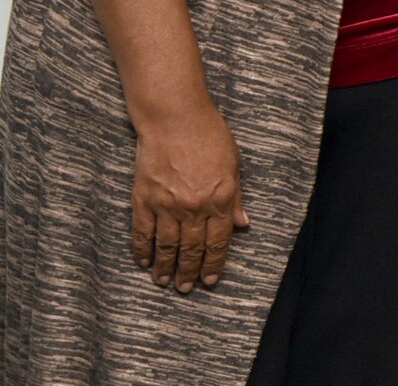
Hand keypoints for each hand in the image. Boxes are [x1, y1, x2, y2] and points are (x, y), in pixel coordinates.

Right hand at [131, 106, 249, 292]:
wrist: (175, 119)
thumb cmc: (210, 137)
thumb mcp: (233, 165)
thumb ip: (235, 199)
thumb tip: (243, 225)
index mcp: (220, 199)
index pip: (218, 242)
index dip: (214, 264)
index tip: (210, 280)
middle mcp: (194, 207)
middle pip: (192, 249)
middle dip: (189, 272)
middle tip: (185, 288)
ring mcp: (167, 205)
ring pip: (167, 246)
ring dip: (166, 267)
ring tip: (164, 282)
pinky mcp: (144, 199)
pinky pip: (143, 232)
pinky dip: (143, 250)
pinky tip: (144, 262)